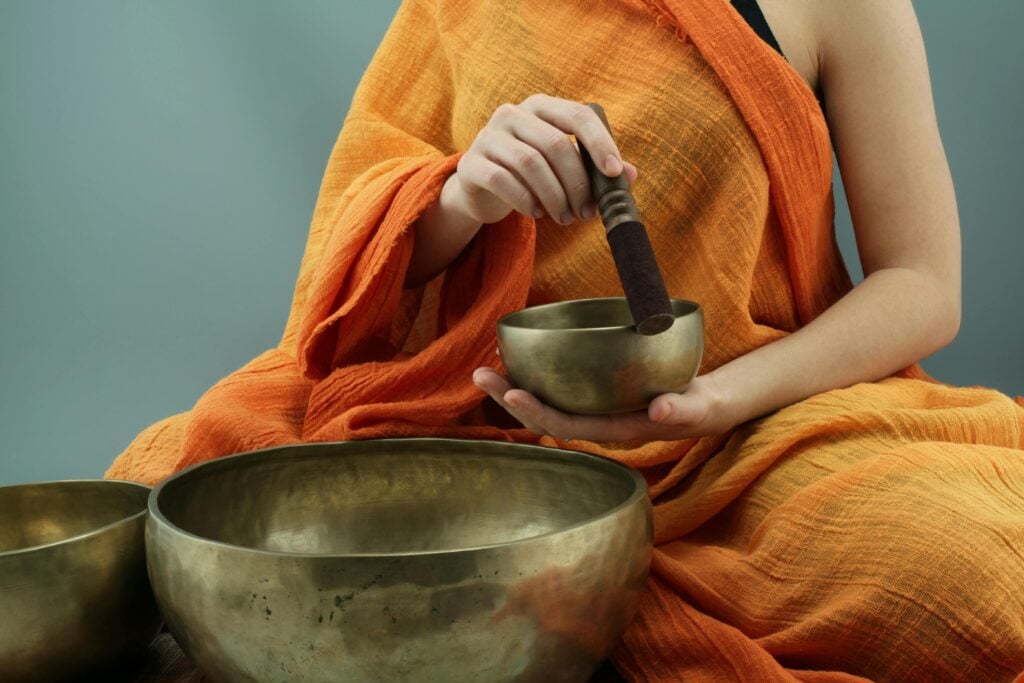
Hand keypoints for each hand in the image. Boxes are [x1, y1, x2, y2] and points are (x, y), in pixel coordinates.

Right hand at [450, 93, 638, 225]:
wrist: (480, 189)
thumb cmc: (529, 174)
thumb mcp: (562, 167)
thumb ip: (594, 167)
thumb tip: (631, 175)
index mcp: (541, 106)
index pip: (578, 115)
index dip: (599, 143)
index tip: (613, 173)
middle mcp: (512, 114)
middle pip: (556, 144)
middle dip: (577, 183)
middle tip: (586, 212)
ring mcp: (488, 136)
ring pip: (531, 163)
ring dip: (554, 196)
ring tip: (565, 218)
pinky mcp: (471, 164)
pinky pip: (503, 181)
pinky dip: (526, 201)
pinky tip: (537, 214)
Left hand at [471, 367, 735, 441]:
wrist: (701, 407)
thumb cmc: (697, 407)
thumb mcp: (697, 409)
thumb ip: (682, 411)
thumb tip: (660, 409)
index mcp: (614, 430)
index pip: (567, 425)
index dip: (538, 412)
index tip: (512, 393)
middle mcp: (595, 423)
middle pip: (543, 417)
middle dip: (510, 398)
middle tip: (479, 374)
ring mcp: (590, 412)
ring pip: (544, 405)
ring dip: (512, 389)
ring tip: (483, 370)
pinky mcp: (591, 397)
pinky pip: (554, 391)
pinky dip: (532, 377)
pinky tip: (514, 360)